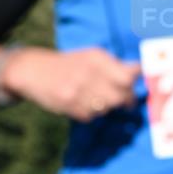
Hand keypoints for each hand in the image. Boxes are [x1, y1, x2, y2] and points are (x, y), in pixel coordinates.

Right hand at [2, 47, 140, 121]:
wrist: (34, 71)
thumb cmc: (68, 64)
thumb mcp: (89, 57)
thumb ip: (113, 65)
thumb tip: (138, 72)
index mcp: (96, 58)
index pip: (128, 75)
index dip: (136, 83)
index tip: (137, 85)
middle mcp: (89, 73)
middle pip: (121, 95)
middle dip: (126, 100)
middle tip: (127, 102)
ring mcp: (78, 91)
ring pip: (107, 107)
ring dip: (107, 107)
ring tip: (99, 99)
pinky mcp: (69, 105)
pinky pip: (91, 116)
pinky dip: (91, 113)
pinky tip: (83, 104)